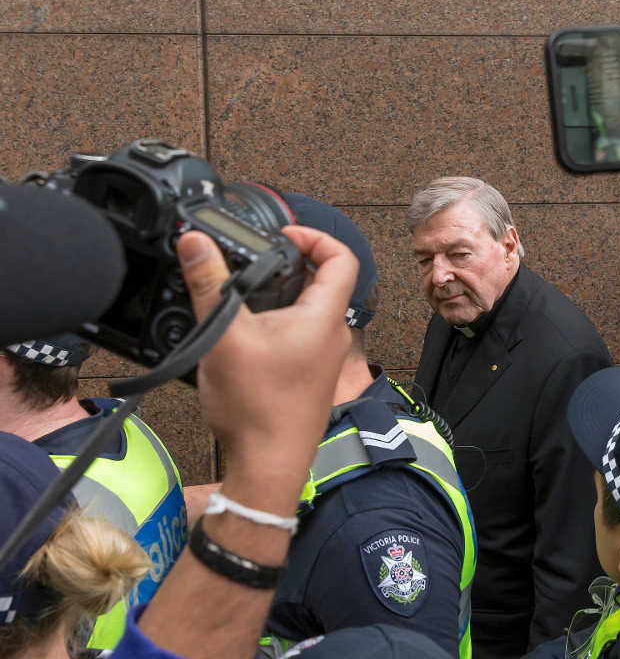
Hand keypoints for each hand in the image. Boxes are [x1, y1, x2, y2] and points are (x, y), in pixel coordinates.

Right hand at [177, 226, 357, 511]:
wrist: (269, 467)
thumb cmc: (257, 409)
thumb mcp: (224, 337)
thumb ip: (210, 285)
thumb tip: (196, 243)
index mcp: (323, 317)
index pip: (342, 257)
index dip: (315, 236)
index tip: (283, 235)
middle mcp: (333, 335)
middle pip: (323, 281)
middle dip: (289, 265)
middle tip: (255, 262)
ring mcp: (324, 357)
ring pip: (309, 310)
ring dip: (280, 296)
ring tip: (244, 295)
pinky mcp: (312, 375)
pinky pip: (302, 335)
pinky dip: (278, 324)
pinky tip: (245, 334)